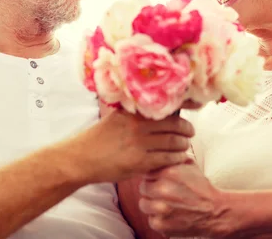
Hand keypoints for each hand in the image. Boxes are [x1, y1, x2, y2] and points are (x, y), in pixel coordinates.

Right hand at [61, 109, 194, 183]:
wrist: (80, 159)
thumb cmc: (97, 139)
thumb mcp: (116, 118)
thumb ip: (134, 114)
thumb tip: (155, 109)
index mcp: (133, 113)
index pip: (164, 109)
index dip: (180, 112)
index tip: (187, 113)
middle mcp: (138, 126)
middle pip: (173, 125)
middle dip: (186, 129)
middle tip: (191, 131)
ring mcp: (139, 144)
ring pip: (172, 142)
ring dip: (183, 144)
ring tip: (186, 145)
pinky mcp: (139, 162)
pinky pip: (166, 159)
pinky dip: (177, 158)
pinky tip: (180, 158)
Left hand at [139, 159, 226, 236]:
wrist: (214, 211)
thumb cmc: (201, 188)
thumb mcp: (190, 165)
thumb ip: (173, 157)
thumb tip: (159, 150)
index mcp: (169, 171)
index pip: (147, 171)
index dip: (154, 176)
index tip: (160, 180)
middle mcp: (163, 189)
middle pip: (143, 187)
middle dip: (152, 189)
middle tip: (164, 193)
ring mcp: (161, 208)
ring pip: (143, 204)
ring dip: (152, 204)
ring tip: (166, 204)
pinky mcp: (161, 224)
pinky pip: (150, 219)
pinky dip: (158, 219)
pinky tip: (170, 215)